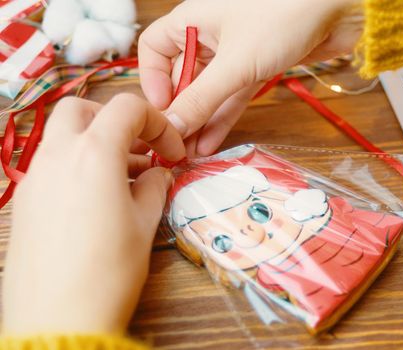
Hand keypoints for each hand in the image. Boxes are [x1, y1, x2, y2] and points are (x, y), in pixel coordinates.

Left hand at [2, 94, 184, 334]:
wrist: (57, 319)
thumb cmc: (110, 270)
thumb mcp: (144, 224)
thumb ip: (155, 187)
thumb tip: (159, 173)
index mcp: (94, 154)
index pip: (128, 109)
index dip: (158, 124)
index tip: (172, 153)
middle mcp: (57, 155)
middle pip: (83, 110)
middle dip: (114, 120)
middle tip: (139, 149)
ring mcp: (35, 177)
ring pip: (62, 135)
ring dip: (95, 142)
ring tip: (126, 176)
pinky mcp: (25, 200)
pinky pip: (51, 164)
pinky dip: (77, 164)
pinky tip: (98, 197)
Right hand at [139, 0, 362, 156]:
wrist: (338, 8)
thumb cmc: (282, 17)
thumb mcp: (235, 63)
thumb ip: (201, 98)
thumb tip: (172, 126)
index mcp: (192, 20)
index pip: (154, 49)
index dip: (152, 80)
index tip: (161, 111)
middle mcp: (209, 35)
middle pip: (182, 75)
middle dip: (180, 110)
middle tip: (176, 144)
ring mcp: (234, 52)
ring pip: (208, 90)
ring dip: (200, 121)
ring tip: (190, 152)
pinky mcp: (257, 67)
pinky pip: (232, 96)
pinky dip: (222, 117)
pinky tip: (211, 143)